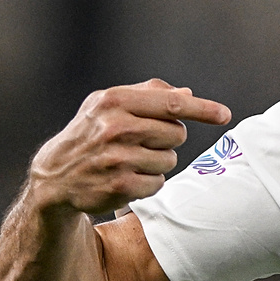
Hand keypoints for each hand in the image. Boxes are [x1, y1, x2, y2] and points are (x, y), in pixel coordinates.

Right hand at [28, 80, 230, 214]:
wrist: (55, 176)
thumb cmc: (90, 133)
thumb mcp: (109, 104)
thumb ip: (149, 94)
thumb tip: (189, 94)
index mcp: (114, 101)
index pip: (172, 104)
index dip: (203, 109)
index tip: (225, 115)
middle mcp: (115, 128)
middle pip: (176, 134)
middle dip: (167, 140)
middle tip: (142, 142)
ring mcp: (117, 158)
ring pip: (170, 161)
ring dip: (158, 163)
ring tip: (129, 160)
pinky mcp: (119, 187)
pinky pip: (158, 183)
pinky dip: (149, 182)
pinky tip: (126, 178)